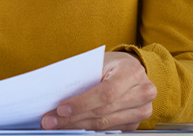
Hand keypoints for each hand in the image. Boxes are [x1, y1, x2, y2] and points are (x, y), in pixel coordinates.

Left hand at [40, 51, 155, 130]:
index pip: (106, 93)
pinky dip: (88, 130)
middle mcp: (142, 92)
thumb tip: (56, 94)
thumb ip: (83, 76)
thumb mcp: (98, 62)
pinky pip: (108, 130)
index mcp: (132, 72)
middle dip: (72, 118)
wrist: (130, 69)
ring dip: (77, 126)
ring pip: (104, 124)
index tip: (60, 109)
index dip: (82, 103)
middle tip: (50, 121)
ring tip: (56, 125)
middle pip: (103, 111)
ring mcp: (141, 110)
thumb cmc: (111, 64)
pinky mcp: (134, 123)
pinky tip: (72, 126)